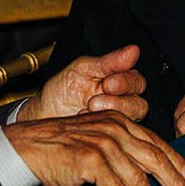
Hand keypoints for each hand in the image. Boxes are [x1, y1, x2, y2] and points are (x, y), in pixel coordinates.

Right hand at [2, 111, 184, 185]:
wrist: (28, 148)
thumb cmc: (63, 146)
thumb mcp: (97, 137)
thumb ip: (122, 146)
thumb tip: (150, 170)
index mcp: (120, 121)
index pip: (156, 142)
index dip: (176, 160)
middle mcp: (115, 129)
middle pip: (154, 159)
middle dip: (173, 182)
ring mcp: (102, 144)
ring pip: (138, 177)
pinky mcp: (89, 161)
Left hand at [19, 45, 148, 122]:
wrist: (44, 112)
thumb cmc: (64, 88)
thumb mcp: (83, 68)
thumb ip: (109, 62)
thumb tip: (134, 50)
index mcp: (121, 81)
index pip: (137, 81)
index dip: (125, 82)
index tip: (108, 83)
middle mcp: (124, 102)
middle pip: (140, 104)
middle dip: (119, 102)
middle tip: (95, 100)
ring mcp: (118, 121)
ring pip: (132, 121)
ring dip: (112, 114)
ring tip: (88, 108)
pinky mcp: (110, 135)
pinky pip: (118, 134)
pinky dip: (103, 126)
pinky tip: (83, 118)